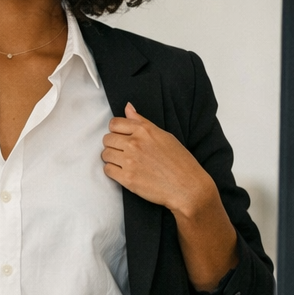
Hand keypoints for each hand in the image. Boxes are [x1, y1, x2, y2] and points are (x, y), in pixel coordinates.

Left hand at [101, 102, 215, 216]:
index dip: (116, 130)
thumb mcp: (164, 135)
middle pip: (107, 139)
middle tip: (124, 152)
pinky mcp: (127, 178)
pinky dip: (113, 171)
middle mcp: (135, 143)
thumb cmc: (180, 162)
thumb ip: (141, 121)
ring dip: (112, 158)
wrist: (187, 187)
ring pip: (105, 154)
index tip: (121, 137)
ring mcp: (130, 161)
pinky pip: (108, 170)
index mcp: (144, 130)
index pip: (114, 123)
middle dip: (113, 145)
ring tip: (125, 163)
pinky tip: (124, 172)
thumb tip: (127, 107)